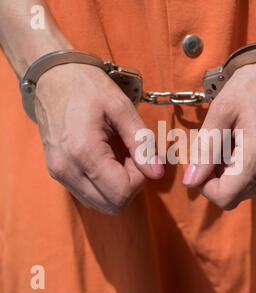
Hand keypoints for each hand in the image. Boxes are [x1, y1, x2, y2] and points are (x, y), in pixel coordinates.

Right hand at [35, 63, 163, 213]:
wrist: (52, 77)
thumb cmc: (88, 87)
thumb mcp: (122, 108)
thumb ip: (142, 143)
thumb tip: (157, 173)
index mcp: (84, 152)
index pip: (122, 192)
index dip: (140, 178)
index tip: (138, 155)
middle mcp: (67, 170)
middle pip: (113, 205)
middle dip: (130, 186)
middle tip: (131, 157)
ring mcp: (59, 174)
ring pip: (101, 204)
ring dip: (117, 187)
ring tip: (118, 157)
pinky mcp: (57, 173)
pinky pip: (88, 195)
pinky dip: (104, 186)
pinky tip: (106, 161)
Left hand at [183, 62, 255, 209]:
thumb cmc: (253, 84)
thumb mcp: (221, 111)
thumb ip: (205, 150)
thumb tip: (191, 182)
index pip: (225, 197)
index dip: (207, 186)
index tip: (202, 165)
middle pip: (238, 195)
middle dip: (221, 177)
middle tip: (219, 147)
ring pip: (251, 190)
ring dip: (236, 174)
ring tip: (236, 143)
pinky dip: (252, 170)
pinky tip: (251, 145)